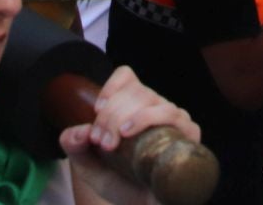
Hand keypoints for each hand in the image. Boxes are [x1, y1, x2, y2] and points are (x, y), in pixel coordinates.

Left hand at [60, 65, 199, 201]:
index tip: (96, 112)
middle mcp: (156, 108)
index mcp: (135, 107)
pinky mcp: (188, 135)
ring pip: (149, 100)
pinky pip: (170, 114)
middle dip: (109, 115)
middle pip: (134, 91)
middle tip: (100, 142)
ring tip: (111, 143)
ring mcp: (174, 120)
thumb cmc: (123, 186)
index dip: (110, 87)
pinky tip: (128, 133)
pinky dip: (145, 118)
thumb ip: (74, 146)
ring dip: (123, 117)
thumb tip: (77, 130)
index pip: (127, 77)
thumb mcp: (89, 167)